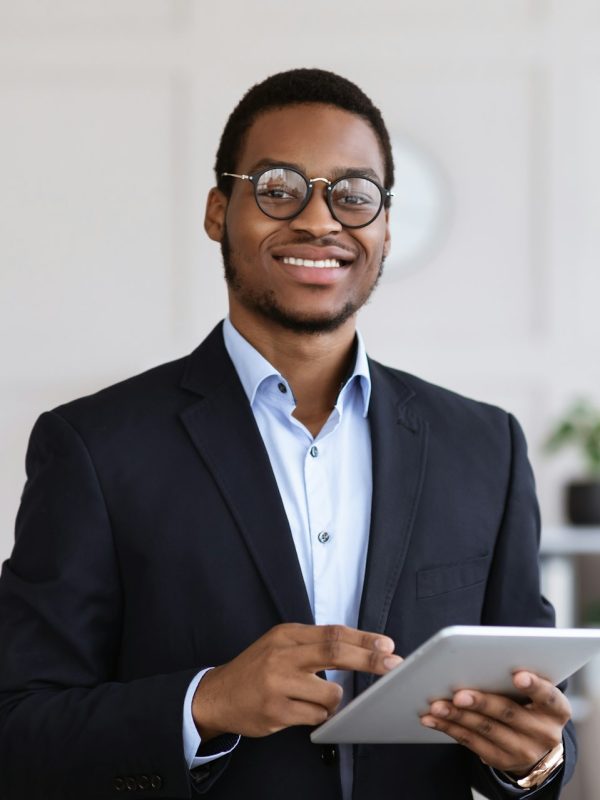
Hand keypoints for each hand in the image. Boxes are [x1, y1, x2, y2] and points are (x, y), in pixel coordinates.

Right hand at [192, 623, 400, 739]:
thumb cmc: (258, 669)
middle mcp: (282, 655)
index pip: (333, 633)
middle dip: (369, 659)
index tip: (387, 645)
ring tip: (316, 699)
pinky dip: (317, 715)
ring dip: (334, 701)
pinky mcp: (275, 712)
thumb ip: (313, 644)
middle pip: (335, 652)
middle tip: (393, 664)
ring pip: (330, 694)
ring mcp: (277, 684)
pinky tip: (301, 710)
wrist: (218, 695)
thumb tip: (359, 648)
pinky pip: (315, 717)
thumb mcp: (280, 645)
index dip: (364, 639)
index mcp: (287, 635)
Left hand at [420, 671, 570, 776]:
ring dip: (457, 716)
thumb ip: (520, 680)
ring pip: (485, 729)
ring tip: (437, 705)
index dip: (534, 686)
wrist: (538, 747)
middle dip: (481, 702)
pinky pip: (472, 743)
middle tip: (458, 694)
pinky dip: (450, 728)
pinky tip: (433, 719)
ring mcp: (523, 750)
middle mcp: (543, 733)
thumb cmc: (531, 705)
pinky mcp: (501, 760)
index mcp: (556, 710)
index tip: (518, 675)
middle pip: (508, 713)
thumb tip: (480, 661)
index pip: (548, 696)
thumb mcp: (537, 695)